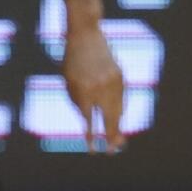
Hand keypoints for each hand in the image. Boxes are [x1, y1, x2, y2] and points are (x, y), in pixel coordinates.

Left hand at [62, 25, 125, 152]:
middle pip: (109, 118)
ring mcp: (113, 82)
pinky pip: (121, 98)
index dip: (90, 137)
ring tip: (119, 141)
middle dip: (111, 136)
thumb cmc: (72, 65)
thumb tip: (91, 125)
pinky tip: (118, 121)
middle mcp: (101, 88)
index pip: (88, 121)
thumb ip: (80, 105)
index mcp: (84, 92)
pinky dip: (119, 110)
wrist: (85, 39)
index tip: (92, 151)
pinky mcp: (120, 77)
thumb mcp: (70, 87)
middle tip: (113, 151)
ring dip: (118, 125)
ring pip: (118, 109)